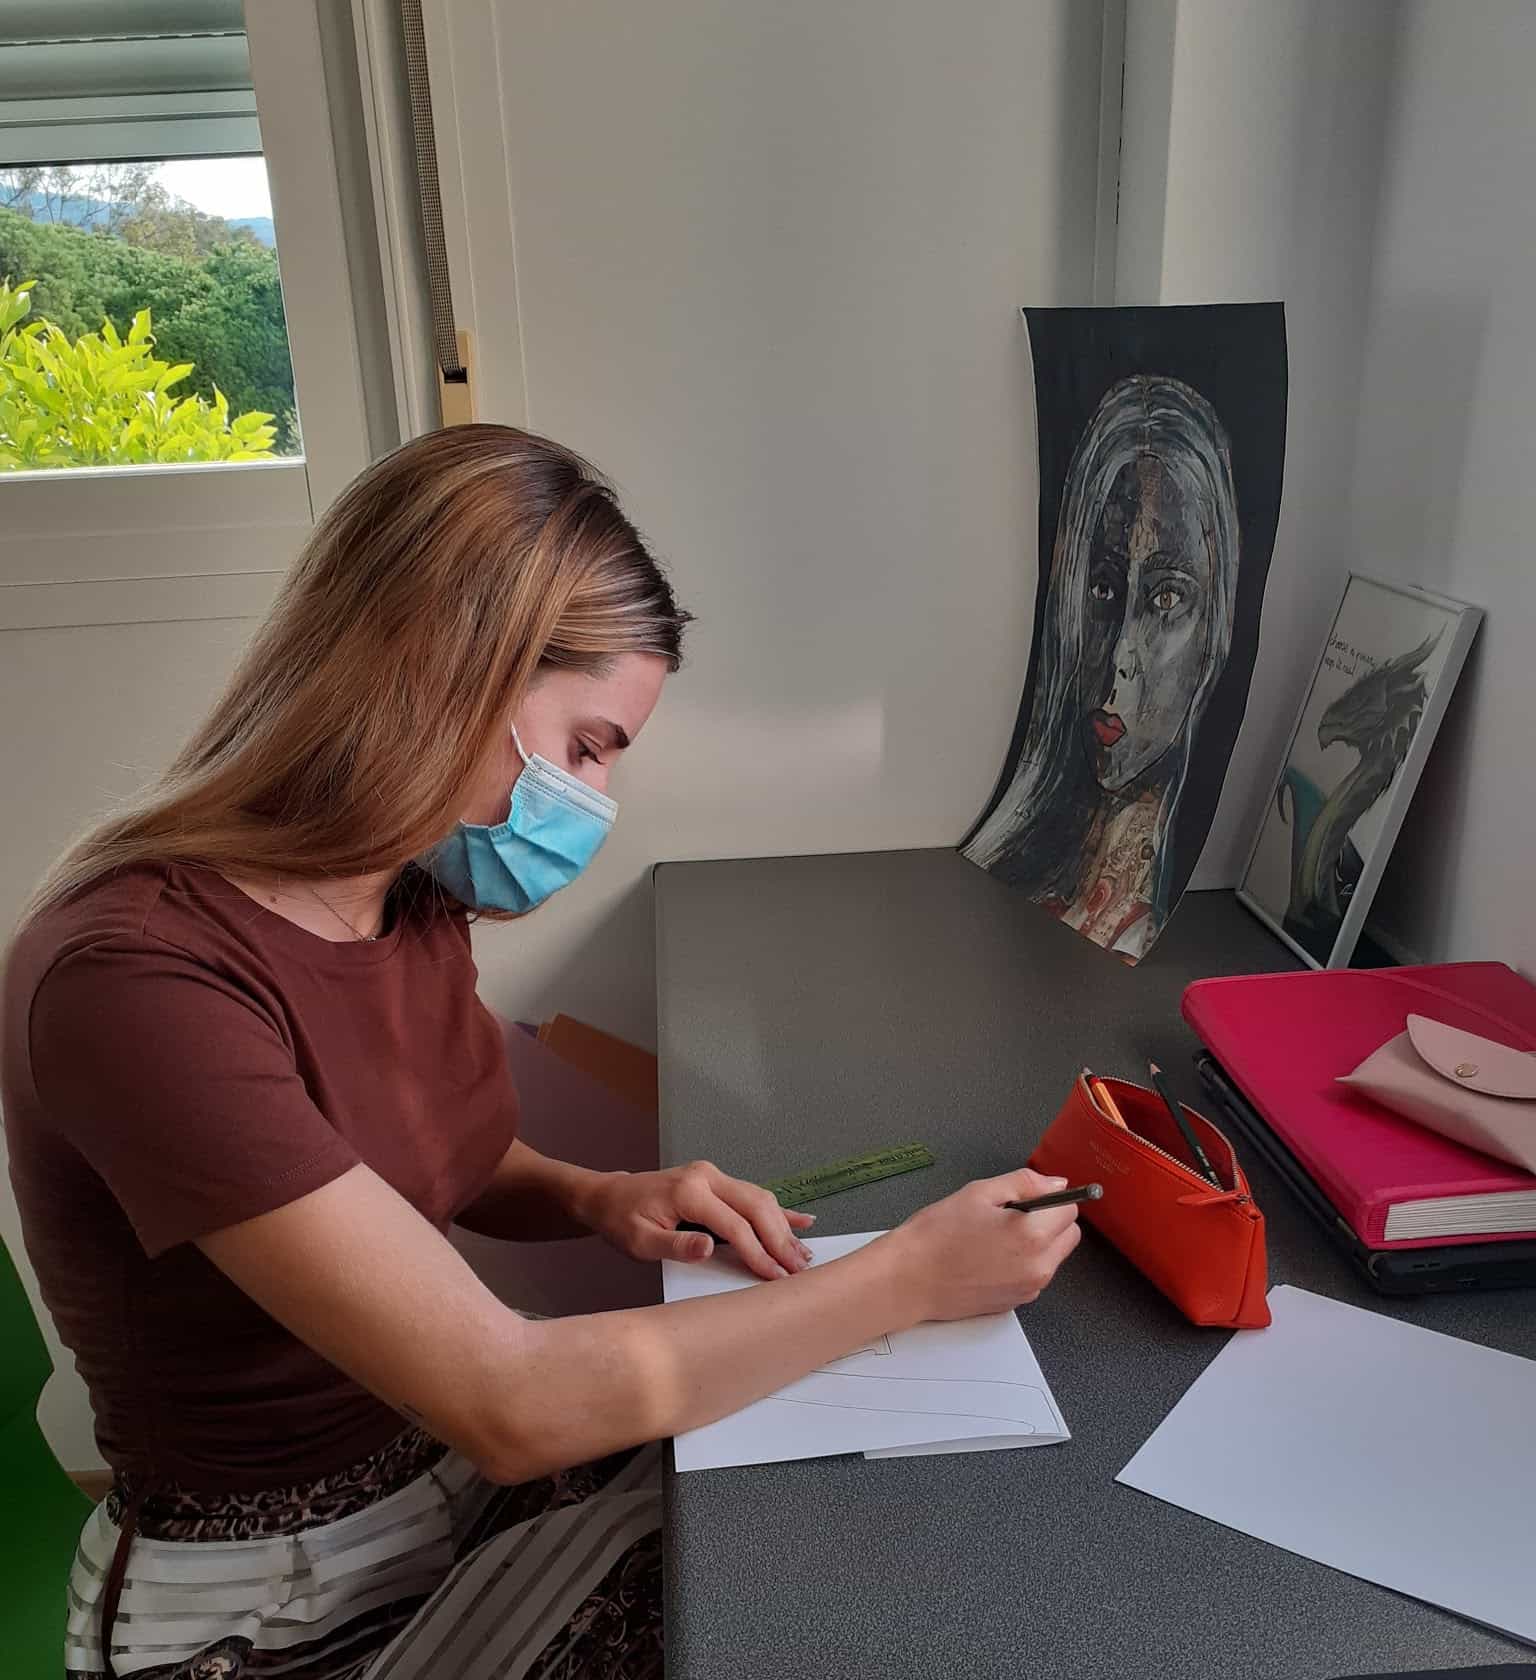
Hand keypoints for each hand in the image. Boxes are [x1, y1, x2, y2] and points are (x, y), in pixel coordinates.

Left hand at [579, 1161, 816, 1279]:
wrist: (609, 1195)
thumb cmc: (621, 1220)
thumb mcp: (639, 1241)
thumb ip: (675, 1245)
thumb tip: (709, 1248)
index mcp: (690, 1191)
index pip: (735, 1225)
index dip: (758, 1252)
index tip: (775, 1276)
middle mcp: (707, 1177)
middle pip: (756, 1207)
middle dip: (780, 1240)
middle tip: (799, 1268)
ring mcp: (713, 1176)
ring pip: (759, 1199)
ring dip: (782, 1227)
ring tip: (801, 1255)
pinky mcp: (715, 1181)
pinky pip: (752, 1195)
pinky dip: (777, 1210)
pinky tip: (800, 1221)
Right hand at [882, 1168, 1082, 1321]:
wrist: (908, 1279)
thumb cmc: (936, 1235)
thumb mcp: (979, 1193)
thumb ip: (1024, 1183)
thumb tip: (1057, 1184)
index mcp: (1033, 1235)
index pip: (1070, 1209)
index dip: (1048, 1198)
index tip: (1024, 1198)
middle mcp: (1038, 1267)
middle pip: (1069, 1235)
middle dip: (1049, 1221)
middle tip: (1010, 1215)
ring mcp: (1029, 1289)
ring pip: (1053, 1256)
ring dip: (1038, 1243)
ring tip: (995, 1237)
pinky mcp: (1016, 1303)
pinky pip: (1034, 1275)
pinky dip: (1023, 1264)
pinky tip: (990, 1257)